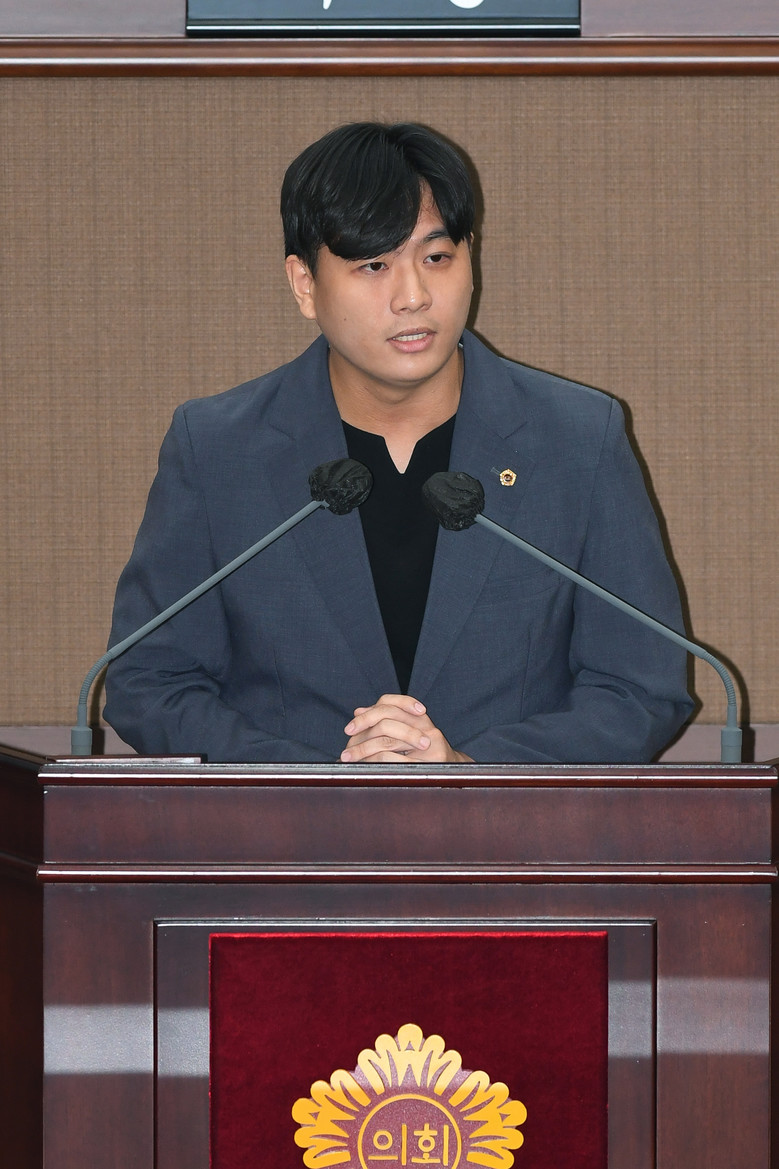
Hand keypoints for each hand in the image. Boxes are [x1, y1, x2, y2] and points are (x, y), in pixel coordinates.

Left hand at [340, 694, 472, 763]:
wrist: (456, 775)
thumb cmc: (427, 758)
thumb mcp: (408, 737)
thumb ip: (386, 723)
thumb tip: (359, 710)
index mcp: (420, 718)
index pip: (390, 703)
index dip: (367, 714)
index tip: (349, 729)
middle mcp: (427, 726)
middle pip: (386, 718)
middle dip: (361, 731)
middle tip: (346, 746)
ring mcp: (431, 742)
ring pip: (387, 740)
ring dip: (363, 750)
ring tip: (348, 759)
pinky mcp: (431, 760)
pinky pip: (395, 760)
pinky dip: (376, 763)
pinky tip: (366, 768)